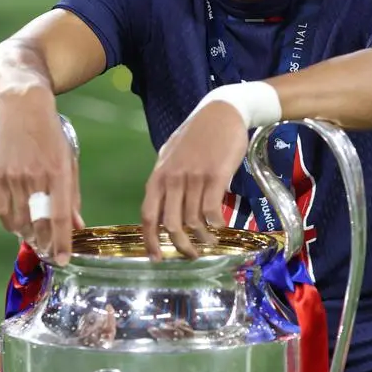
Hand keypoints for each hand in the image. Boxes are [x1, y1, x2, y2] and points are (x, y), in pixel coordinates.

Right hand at [0, 89, 82, 264]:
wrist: (22, 107)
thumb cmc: (51, 136)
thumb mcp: (68, 162)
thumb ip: (72, 197)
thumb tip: (77, 226)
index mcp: (59, 173)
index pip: (61, 217)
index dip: (62, 242)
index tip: (63, 259)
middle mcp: (37, 177)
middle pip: (39, 223)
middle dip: (45, 244)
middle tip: (49, 254)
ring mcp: (15, 177)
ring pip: (20, 221)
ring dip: (29, 236)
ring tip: (36, 242)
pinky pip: (3, 210)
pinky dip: (11, 225)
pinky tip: (19, 229)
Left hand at [141, 102, 248, 260]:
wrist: (222, 112)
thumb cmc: (197, 133)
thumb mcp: (172, 154)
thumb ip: (165, 179)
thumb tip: (163, 204)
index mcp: (159, 176)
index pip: (149, 215)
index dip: (150, 241)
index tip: (156, 258)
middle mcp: (173, 179)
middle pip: (171, 224)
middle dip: (180, 246)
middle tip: (190, 256)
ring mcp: (194, 178)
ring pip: (193, 221)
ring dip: (202, 238)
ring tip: (209, 243)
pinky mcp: (215, 176)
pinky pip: (212, 211)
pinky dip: (216, 225)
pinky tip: (221, 228)